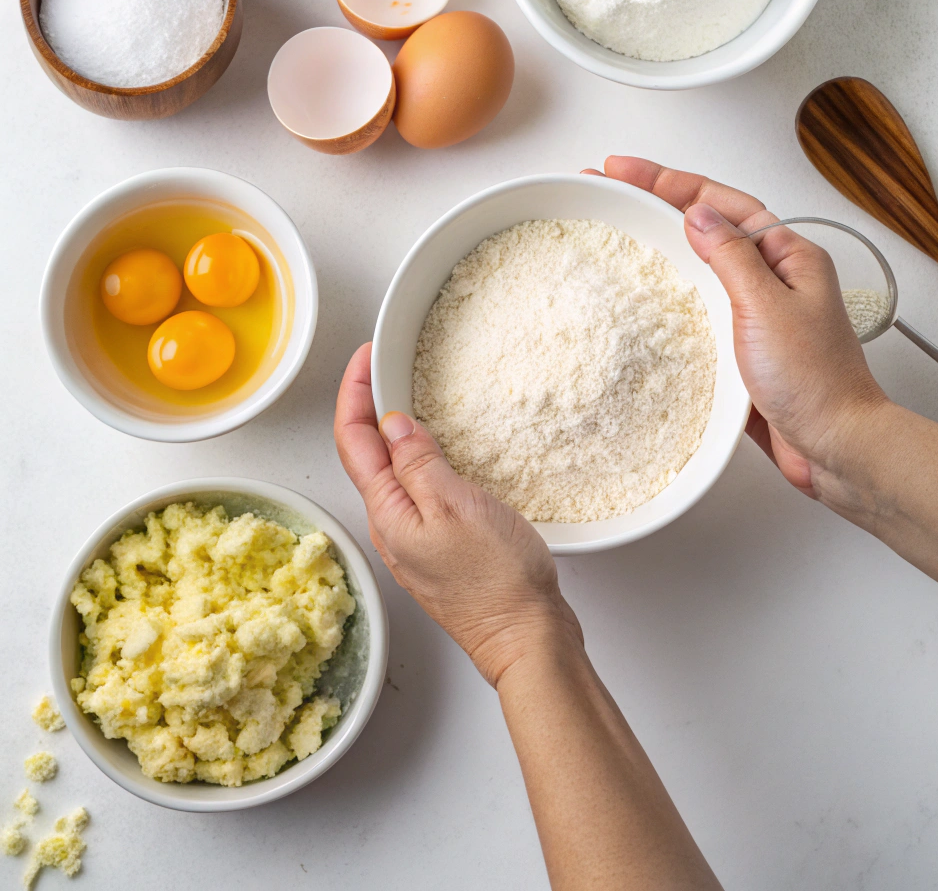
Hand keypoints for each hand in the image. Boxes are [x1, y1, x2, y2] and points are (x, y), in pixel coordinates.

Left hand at [334, 343, 582, 685]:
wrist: (526, 639)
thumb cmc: (496, 580)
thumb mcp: (455, 506)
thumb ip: (419, 462)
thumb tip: (392, 423)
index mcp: (387, 513)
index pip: (352, 440)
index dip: (353, 393)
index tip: (365, 357)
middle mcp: (392, 527)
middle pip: (364, 455)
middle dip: (366, 406)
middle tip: (383, 366)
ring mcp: (415, 540)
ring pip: (390, 473)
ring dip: (391, 431)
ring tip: (407, 396)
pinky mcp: (440, 548)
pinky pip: (416, 492)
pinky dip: (417, 459)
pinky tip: (438, 451)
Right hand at [585, 157, 887, 499]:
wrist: (835, 448)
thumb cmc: (817, 383)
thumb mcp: (768, 306)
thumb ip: (731, 256)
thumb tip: (697, 213)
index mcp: (788, 255)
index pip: (720, 201)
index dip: (668, 180)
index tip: (624, 169)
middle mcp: (773, 277)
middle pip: (706, 224)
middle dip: (655, 204)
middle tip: (608, 189)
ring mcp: (755, 311)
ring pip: (699, 264)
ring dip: (659, 244)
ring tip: (616, 229)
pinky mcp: (740, 345)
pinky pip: (698, 307)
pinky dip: (668, 295)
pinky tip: (642, 298)